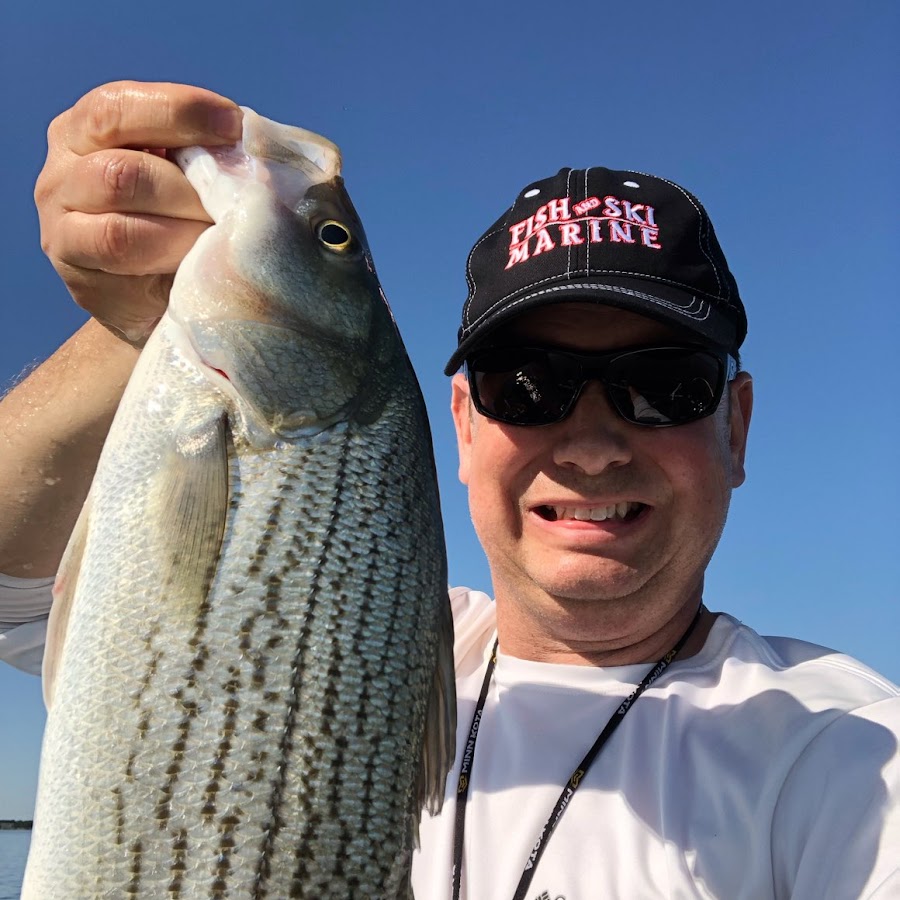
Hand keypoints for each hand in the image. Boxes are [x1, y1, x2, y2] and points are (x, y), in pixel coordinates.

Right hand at [34, 81, 242, 343]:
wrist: (154, 305)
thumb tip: (259, 142)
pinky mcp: (73, 265)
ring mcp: (60, 219)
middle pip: (122, 166)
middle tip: (238, 202)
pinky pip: (118, 247)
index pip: (121, 106)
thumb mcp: (189, 180)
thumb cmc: (181, 228)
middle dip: (192, 183)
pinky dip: (169, 248)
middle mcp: (63, 167)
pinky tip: (198, 257)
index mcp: (89, 128)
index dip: (180, 111)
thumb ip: (208, 157)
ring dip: (184, 219)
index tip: (235, 126)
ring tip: (221, 231)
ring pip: (118, 205)